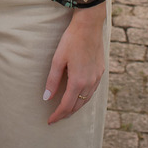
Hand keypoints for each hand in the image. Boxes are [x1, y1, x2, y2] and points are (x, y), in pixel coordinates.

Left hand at [43, 5, 106, 124]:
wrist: (89, 26)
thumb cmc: (71, 40)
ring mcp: (97, 77)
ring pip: (86, 99)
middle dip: (66, 113)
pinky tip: (79, 96)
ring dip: (76, 106)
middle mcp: (90, 82)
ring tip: (66, 110)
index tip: (50, 120)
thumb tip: (46, 98)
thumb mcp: (57, 59)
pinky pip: (92, 90)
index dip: (58, 115)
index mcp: (78, 81)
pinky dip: (84, 97)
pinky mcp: (101, 71)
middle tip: (56, 117)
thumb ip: (52, 80)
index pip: (67, 106)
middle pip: (78, 105)